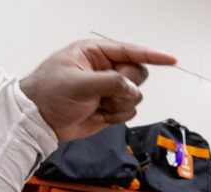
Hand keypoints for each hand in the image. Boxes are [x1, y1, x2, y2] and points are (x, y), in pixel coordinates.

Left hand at [19, 39, 175, 141]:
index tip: (171, 59)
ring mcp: (109, 88)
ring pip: (135, 95)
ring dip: (119, 104)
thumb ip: (109, 82)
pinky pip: (130, 111)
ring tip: (98, 105)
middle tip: (106, 93)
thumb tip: (131, 89)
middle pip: (137, 75)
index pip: (130, 51)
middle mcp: (104, 69)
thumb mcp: (78, 84)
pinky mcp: (112, 106)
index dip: (152, 55)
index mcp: (94, 53)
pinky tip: (99, 113)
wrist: (40, 120)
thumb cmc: (48, 94)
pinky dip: (117, 116)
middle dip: (125, 88)